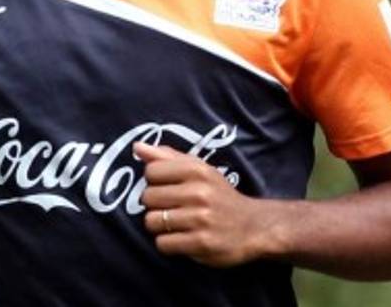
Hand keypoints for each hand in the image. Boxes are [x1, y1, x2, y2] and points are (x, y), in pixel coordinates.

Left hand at [135, 142, 279, 267]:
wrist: (253, 226)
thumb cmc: (220, 196)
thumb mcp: (200, 170)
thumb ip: (167, 157)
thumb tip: (137, 146)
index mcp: (197, 170)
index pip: (151, 171)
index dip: (155, 181)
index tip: (169, 187)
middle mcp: (199, 192)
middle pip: (148, 197)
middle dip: (156, 205)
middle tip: (173, 207)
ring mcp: (200, 219)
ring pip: (152, 222)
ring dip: (160, 226)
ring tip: (177, 223)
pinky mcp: (201, 243)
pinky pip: (163, 243)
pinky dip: (168, 243)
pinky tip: (182, 238)